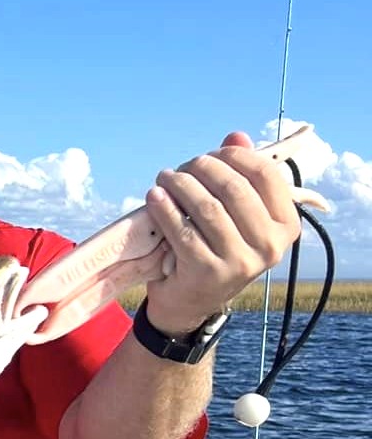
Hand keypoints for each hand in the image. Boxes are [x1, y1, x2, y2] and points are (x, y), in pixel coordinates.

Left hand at [141, 131, 301, 334]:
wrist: (190, 302)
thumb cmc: (213, 248)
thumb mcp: (233, 214)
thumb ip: (238, 175)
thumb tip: (235, 136)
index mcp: (285, 226)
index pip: (265, 175)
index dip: (235, 156)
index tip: (211, 154)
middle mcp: (270, 245)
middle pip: (233, 188)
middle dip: (202, 168)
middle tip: (180, 168)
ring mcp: (240, 262)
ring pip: (207, 207)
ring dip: (180, 185)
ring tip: (164, 178)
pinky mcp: (208, 273)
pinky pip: (182, 230)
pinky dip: (164, 208)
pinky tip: (154, 196)